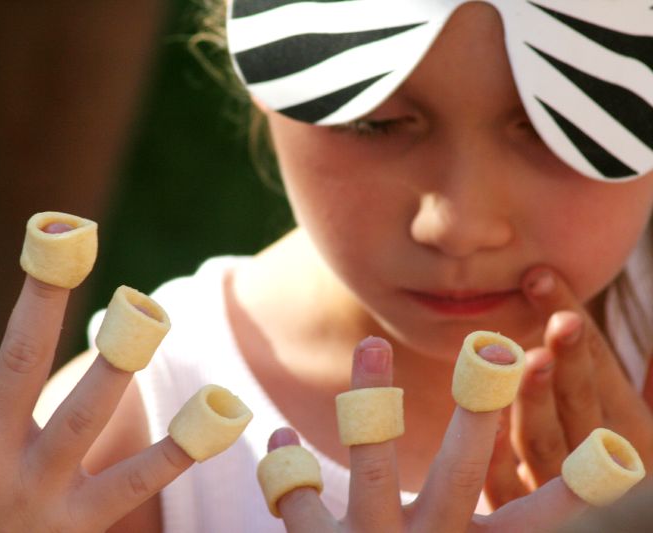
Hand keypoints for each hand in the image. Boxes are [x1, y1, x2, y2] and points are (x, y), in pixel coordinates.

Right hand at [0, 214, 193, 531]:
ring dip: (115, 358)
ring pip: (84, 411)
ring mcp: (37, 488)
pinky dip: (178, 449)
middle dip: (43, 295)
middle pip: (20, 360)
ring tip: (143, 310)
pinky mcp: (77, 523)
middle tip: (66, 239)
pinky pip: (134, 480)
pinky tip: (219, 415)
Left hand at [265, 337, 583, 532]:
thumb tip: (567, 479)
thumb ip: (496, 522)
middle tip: (492, 353)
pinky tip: (282, 441)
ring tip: (373, 343)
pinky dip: (286, 468)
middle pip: (458, 475)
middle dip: (475, 415)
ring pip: (373, 468)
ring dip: (371, 400)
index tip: (604, 451)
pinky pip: (299, 504)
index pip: (533, 521)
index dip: (569, 491)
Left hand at [485, 267, 652, 508]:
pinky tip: (489, 427)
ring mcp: (560, 490)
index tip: (540, 277)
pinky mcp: (524, 518)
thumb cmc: (622, 474)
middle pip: (578, 402)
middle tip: (559, 320)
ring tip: (530, 362)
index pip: (599, 368)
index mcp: (628, 430)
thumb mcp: (637, 429)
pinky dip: (500, 459)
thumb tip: (651, 337)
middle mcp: (597, 457)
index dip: (574, 327)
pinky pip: (508, 487)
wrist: (606, 522)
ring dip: (538, 403)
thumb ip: (646, 385)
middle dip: (570, 360)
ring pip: (546, 442)